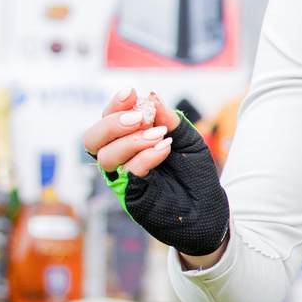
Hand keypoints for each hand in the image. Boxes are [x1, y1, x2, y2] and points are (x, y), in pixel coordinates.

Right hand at [82, 88, 229, 259]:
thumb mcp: (186, 138)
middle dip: (112, 123)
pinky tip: (163, 148)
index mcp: (128, 142)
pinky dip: (145, 156)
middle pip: (93, 139)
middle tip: (138, 117)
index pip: (107, 120)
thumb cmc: (194, 174)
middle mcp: (119, 160)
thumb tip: (151, 98)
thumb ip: (169, 119)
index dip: (115, 105)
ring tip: (159, 135)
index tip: (132, 93)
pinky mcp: (132, 196)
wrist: (209, 209)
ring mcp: (123, 179)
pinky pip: (129, 173)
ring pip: (106, 157)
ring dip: (131, 140)